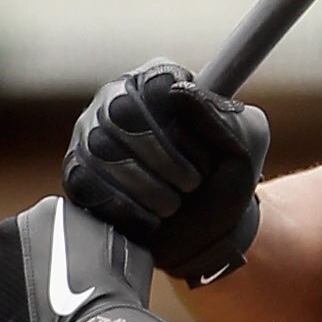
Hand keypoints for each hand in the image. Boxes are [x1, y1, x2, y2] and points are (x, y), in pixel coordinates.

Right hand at [62, 59, 270, 282]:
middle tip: (192, 184)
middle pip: (123, 112)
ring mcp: (91, 133)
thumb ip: (222, 117)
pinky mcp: (77, 171)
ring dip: (149, 188)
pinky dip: (126, 209)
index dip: (184, 124)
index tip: (205, 154)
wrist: (204, 239)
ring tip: (173, 205)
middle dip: (165, 158)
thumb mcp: (244, 150)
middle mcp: (118, 98)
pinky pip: (86, 183)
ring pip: (102, 148)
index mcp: (161, 81)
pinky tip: (150, 219)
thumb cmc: (224, 185)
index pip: (158, 81)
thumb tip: (180, 90)